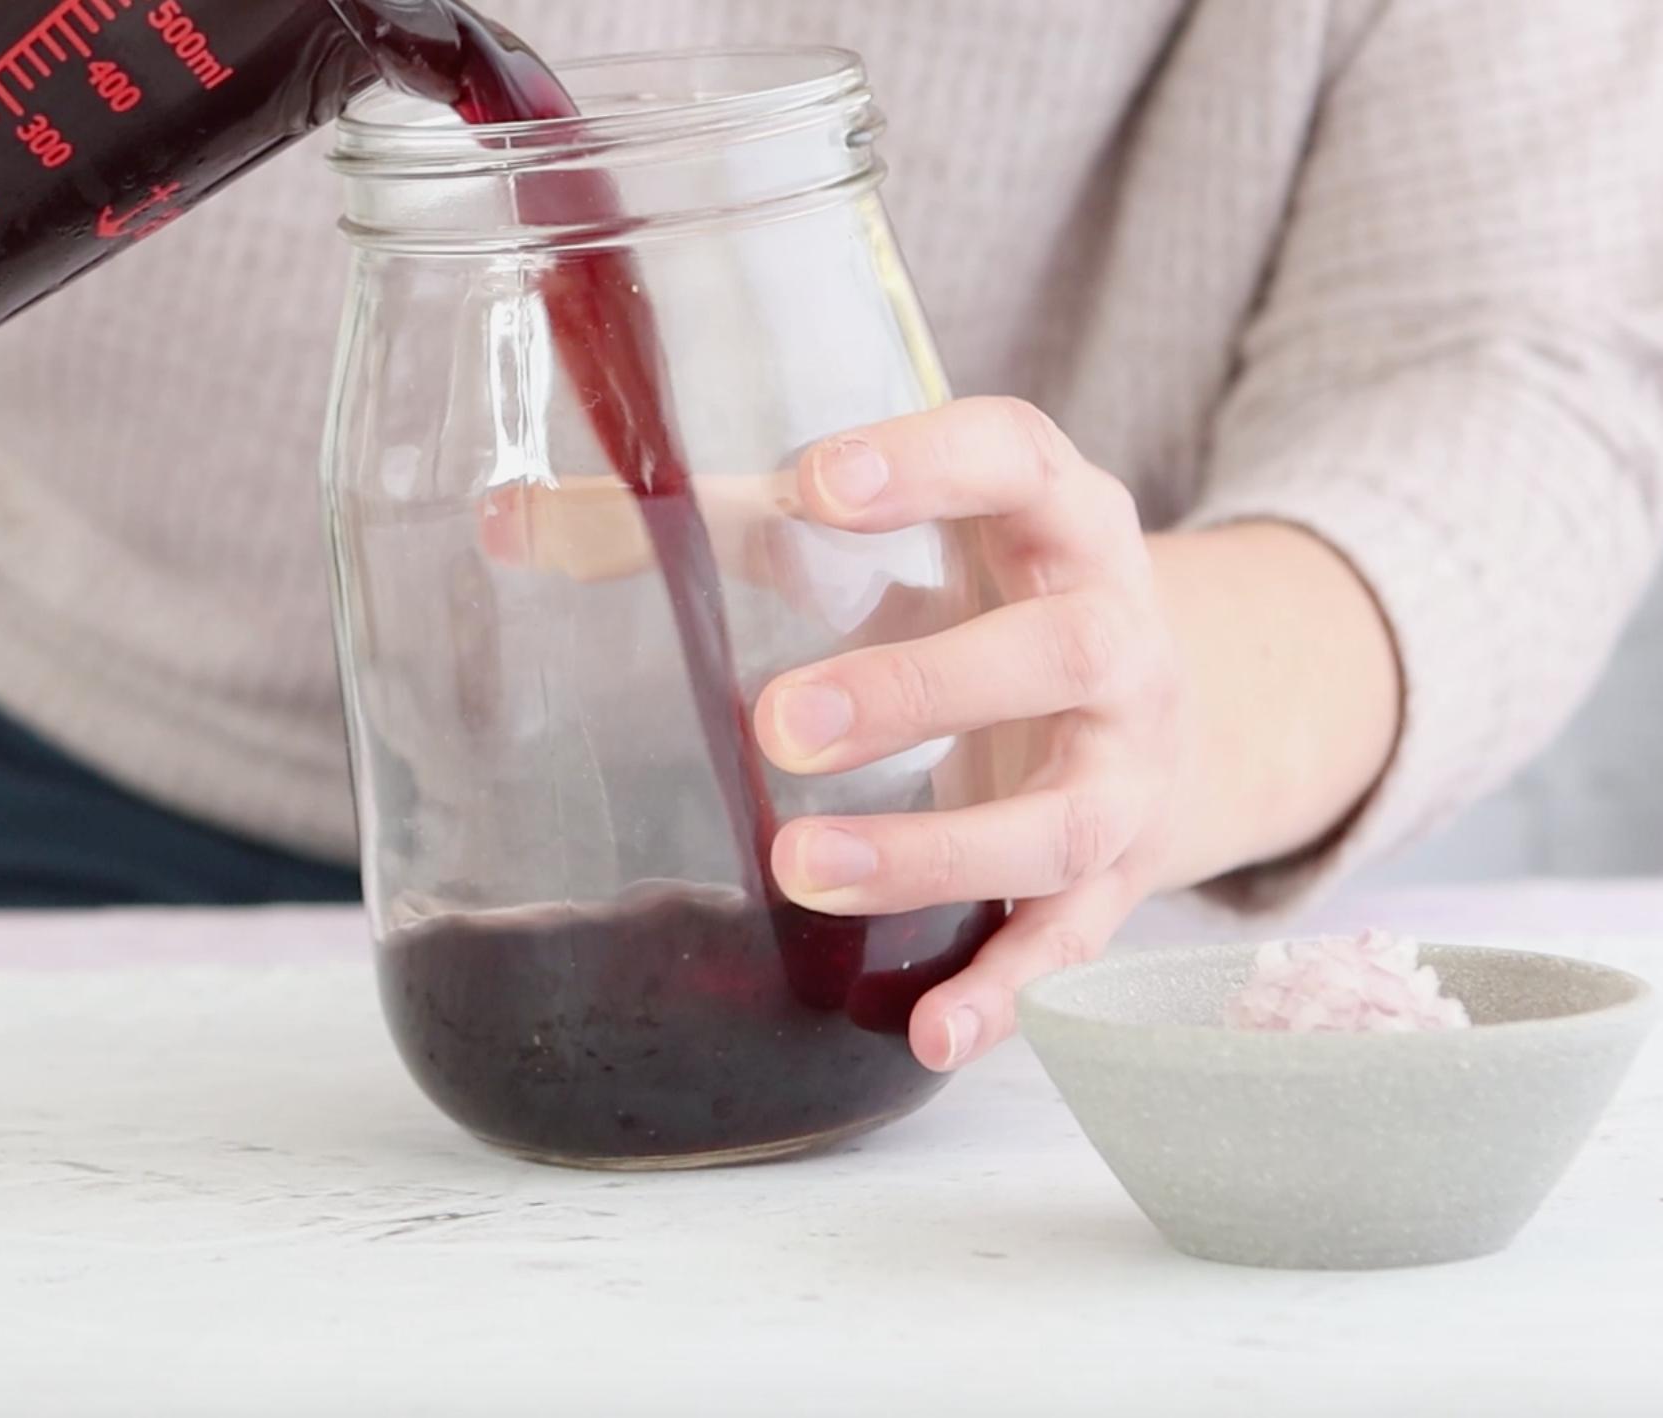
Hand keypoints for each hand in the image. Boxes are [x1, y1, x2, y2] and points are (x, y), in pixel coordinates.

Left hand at [753, 397, 1193, 1071]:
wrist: (1156, 701)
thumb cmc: (976, 593)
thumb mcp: (870, 540)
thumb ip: (708, 524)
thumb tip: (506, 524)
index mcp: (1058, 517)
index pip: (1017, 458)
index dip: (932, 464)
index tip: (817, 485)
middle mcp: (1117, 636)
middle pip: (1059, 649)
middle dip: (920, 687)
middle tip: (778, 722)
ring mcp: (1127, 767)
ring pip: (1062, 817)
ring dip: (937, 852)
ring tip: (802, 869)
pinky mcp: (1121, 876)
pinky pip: (1070, 944)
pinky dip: (1006, 993)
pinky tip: (929, 1034)